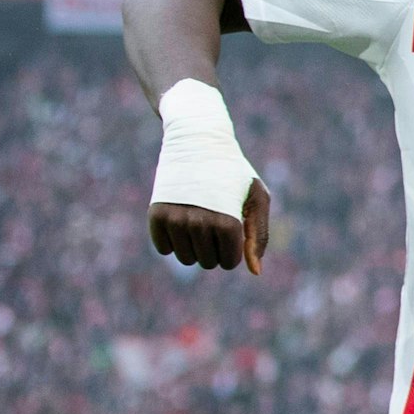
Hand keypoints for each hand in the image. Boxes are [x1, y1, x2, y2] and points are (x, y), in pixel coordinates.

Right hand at [150, 178, 270, 273]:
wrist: (198, 142)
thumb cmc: (233, 173)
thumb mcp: (256, 198)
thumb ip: (258, 236)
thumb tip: (255, 272)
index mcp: (228, 221)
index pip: (228, 262)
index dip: (233, 252)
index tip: (234, 232)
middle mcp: (199, 223)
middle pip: (207, 262)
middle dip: (215, 249)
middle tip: (216, 222)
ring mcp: (175, 219)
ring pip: (185, 258)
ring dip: (194, 246)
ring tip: (200, 220)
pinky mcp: (156, 215)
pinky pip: (164, 249)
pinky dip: (173, 241)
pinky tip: (181, 218)